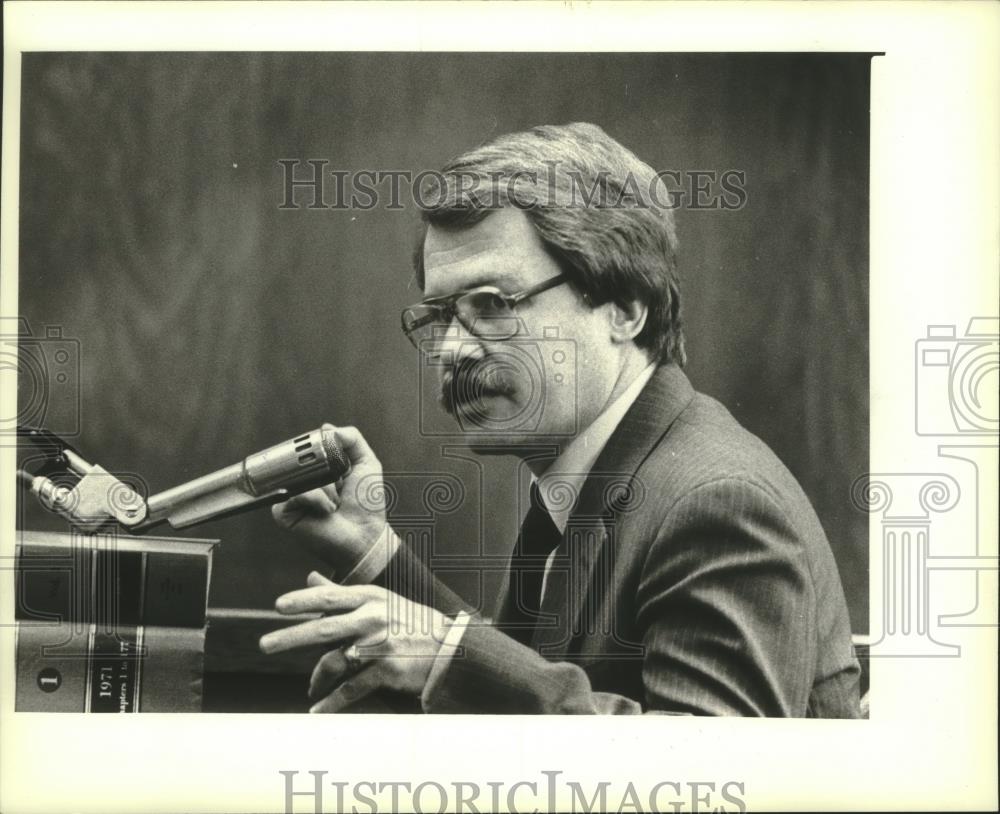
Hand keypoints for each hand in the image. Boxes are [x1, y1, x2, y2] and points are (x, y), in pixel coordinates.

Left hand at [259, 571, 451, 712]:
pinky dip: (332, 702)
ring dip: (316, 678)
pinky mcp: (387, 670)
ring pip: (335, 661)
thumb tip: (311, 576)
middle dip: (291, 637)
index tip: (278, 606)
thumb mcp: (378, 599)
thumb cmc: (408, 621)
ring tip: (310, 689)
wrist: (449, 647)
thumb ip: (341, 591)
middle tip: (265, 645)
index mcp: (369, 598)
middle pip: (324, 629)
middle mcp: (373, 618)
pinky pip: (351, 689)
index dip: (303, 600)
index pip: (330, 597)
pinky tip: (318, 710)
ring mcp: (380, 645)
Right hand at [271, 424, 386, 574]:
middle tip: (340, 484)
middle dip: (327, 471)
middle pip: (302, 459)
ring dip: (325, 488)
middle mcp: (305, 481)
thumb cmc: (367, 505)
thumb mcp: (366, 463)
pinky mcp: (284, 512)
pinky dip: (316, 499)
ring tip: (336, 502)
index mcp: (320, 470)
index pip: (310, 448)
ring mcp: (293, 496)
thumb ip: (352, 439)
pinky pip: (295, 494)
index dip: (319, 448)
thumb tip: (327, 427)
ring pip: (300, 476)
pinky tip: (326, 511)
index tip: (333, 457)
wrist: (364, 535)